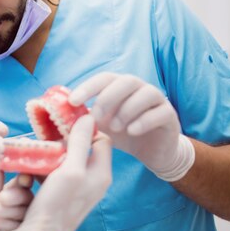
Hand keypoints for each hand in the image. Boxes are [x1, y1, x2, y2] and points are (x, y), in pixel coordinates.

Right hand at [0, 115, 111, 230]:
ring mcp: (69, 188)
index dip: (83, 127)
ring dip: (34, 165)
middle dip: (51, 148)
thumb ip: (80, 142)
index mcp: (100, 174)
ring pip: (52, 162)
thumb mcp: (71, 170)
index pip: (100, 139)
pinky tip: (21, 181)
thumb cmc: (56, 207)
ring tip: (24, 174)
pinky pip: (40, 176)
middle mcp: (87, 180)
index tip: (64, 121)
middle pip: (73, 149)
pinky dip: (29, 177)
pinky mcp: (52, 195)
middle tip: (39, 144)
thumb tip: (87, 116)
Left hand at [0, 159, 30, 230]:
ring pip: (26, 211)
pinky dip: (10, 221)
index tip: (21, 179)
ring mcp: (19, 226)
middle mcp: (16, 211)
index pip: (21, 185)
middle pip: (28, 197)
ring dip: (11, 209)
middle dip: (16, 195)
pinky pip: (23, 225)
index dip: (23, 180)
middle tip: (0, 198)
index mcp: (7, 199)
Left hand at [69, 72, 194, 180]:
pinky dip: (144, 121)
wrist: (153, 152)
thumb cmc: (123, 134)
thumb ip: (85, 120)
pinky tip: (132, 132)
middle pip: (126, 81)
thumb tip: (59, 122)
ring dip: (127, 110)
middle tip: (97, 117)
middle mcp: (139, 88)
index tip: (72, 101)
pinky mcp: (170, 116)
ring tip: (116, 127)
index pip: (103, 78)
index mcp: (120, 86)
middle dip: (108, 97)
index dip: (88, 87)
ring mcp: (157, 100)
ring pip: (146, 93)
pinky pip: (160, 112)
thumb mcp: (101, 127)